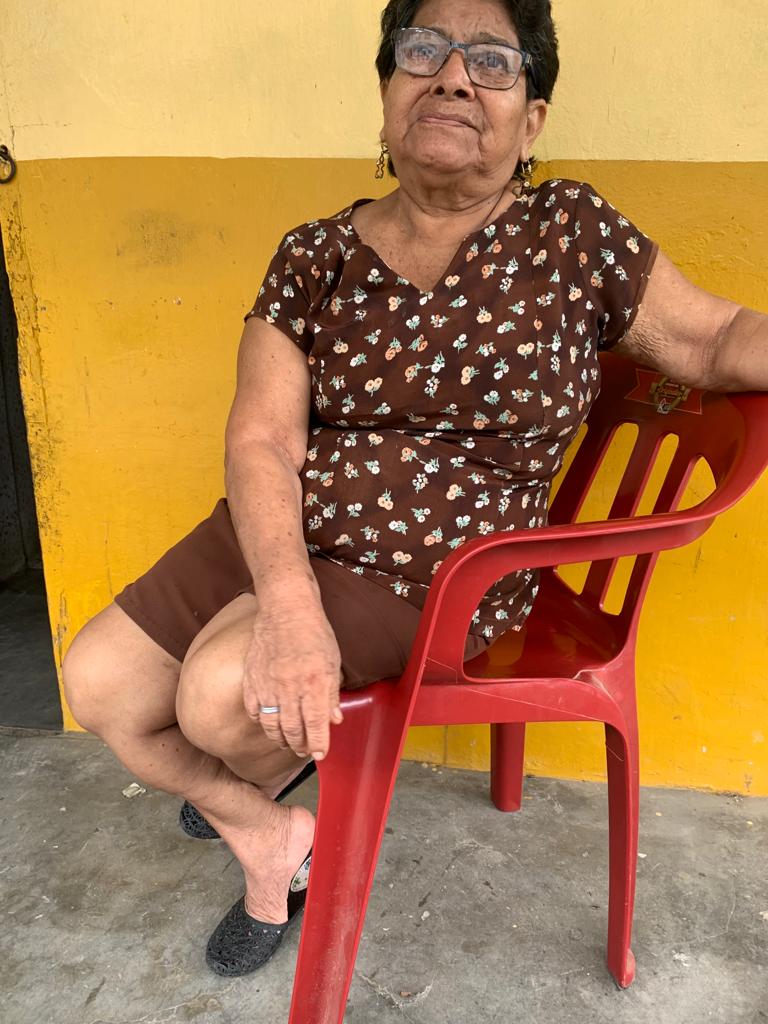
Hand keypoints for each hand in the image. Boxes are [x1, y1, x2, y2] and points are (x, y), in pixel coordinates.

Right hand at [242, 599, 343, 758]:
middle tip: (304, 751)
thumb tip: (335, 720)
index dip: (318, 744)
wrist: (285, 609)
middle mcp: (290, 688)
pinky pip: (254, 710)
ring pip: (271, 725)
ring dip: (281, 739)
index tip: (320, 754)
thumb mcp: (333, 662)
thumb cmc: (313, 632)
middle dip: (300, 745)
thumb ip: (332, 694)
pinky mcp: (251, 679)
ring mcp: (267, 685)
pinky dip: (261, 721)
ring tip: (288, 742)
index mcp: (314, 683)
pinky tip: (269, 723)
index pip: (316, 724)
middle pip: (292, 729)